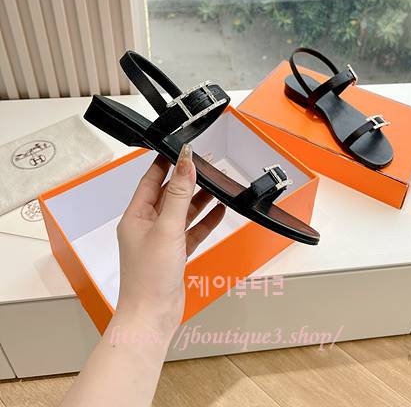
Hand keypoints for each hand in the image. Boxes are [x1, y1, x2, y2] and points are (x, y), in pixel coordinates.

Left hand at [115, 143, 225, 339]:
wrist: (151, 317)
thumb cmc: (149, 277)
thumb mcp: (167, 228)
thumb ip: (179, 194)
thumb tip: (185, 162)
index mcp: (136, 216)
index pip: (151, 180)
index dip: (166, 163)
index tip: (181, 149)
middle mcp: (146, 226)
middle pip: (169, 194)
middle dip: (188, 180)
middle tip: (206, 164)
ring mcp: (161, 241)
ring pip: (182, 212)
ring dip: (199, 200)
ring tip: (217, 184)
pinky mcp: (174, 255)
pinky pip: (191, 231)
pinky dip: (205, 221)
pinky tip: (219, 211)